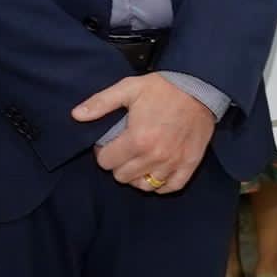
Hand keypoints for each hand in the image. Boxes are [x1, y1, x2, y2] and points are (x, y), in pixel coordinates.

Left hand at [79, 70, 215, 192]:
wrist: (200, 88)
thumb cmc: (163, 88)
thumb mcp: (128, 88)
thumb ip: (100, 103)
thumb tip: (76, 115)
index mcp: (137, 139)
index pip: (106, 163)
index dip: (103, 153)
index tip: (109, 144)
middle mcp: (154, 156)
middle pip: (122, 177)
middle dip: (118, 164)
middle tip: (124, 151)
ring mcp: (173, 163)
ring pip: (144, 186)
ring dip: (137, 176)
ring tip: (138, 162)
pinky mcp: (189, 165)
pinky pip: (169, 187)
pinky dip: (160, 184)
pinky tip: (155, 173)